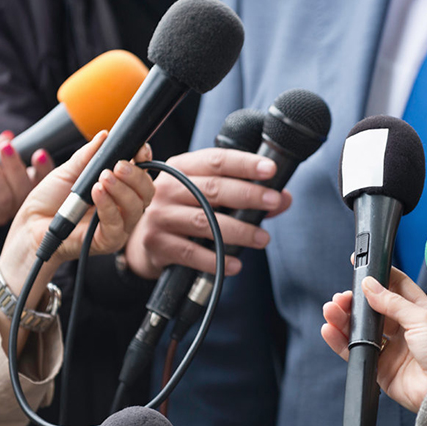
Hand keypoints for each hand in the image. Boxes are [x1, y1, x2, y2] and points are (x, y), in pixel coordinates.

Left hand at [0, 131, 53, 226]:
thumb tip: (7, 136)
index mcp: (29, 186)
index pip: (43, 178)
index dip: (44, 167)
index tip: (39, 153)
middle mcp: (21, 202)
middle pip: (23, 187)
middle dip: (14, 164)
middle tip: (7, 146)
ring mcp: (3, 211)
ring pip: (3, 194)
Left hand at [0, 131, 154, 353]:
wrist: (29, 227)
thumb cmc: (49, 202)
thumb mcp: (68, 172)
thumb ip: (88, 156)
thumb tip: (105, 136)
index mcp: (119, 190)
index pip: (143, 176)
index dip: (144, 161)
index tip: (139, 150)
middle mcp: (123, 208)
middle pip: (146, 192)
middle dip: (136, 175)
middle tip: (118, 165)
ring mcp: (118, 226)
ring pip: (136, 208)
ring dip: (122, 189)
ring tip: (102, 178)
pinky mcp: (107, 241)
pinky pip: (117, 224)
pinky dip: (108, 205)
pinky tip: (96, 192)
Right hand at [124, 147, 291, 278]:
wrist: (142, 241)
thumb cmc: (183, 211)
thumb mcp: (208, 195)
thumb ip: (246, 194)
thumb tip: (284, 198)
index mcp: (182, 167)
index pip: (216, 160)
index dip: (245, 163)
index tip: (270, 169)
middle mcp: (168, 188)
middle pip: (213, 188)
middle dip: (248, 195)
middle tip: (274, 201)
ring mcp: (160, 216)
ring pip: (205, 222)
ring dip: (239, 231)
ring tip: (263, 238)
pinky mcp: (157, 244)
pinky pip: (191, 253)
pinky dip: (217, 260)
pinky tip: (236, 265)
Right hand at [321, 267, 426, 412]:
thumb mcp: (421, 317)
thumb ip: (392, 302)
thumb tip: (369, 285)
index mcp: (419, 310)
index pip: (395, 286)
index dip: (379, 276)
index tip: (361, 267)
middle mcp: (404, 328)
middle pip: (373, 308)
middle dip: (355, 300)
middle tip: (342, 297)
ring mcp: (392, 348)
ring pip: (361, 329)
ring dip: (344, 318)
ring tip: (331, 310)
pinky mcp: (380, 367)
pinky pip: (356, 351)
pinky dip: (340, 341)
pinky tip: (330, 329)